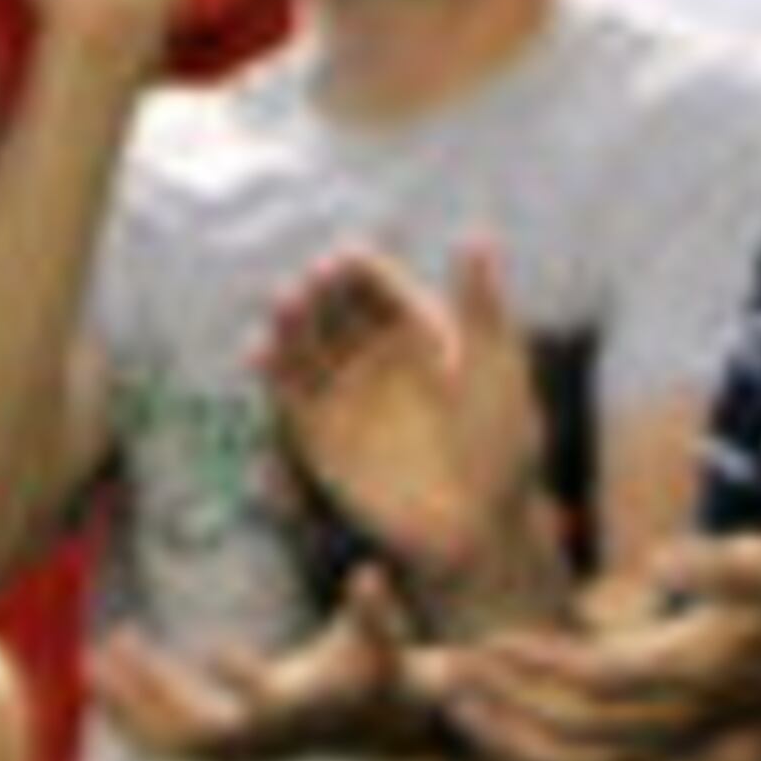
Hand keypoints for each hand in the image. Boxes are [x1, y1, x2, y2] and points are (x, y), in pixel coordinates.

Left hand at [86, 570, 420, 760]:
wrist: (378, 725)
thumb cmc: (377, 668)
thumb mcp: (383, 639)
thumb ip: (375, 613)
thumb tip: (368, 574)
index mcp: (300, 710)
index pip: (269, 704)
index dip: (245, 679)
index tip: (216, 649)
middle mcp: (265, 742)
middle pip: (201, 728)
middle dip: (156, 690)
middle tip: (113, 643)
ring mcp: (243, 757)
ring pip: (175, 743)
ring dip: (131, 707)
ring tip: (92, 662)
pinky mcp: (227, 759)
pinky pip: (169, 749)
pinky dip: (133, 723)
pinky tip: (101, 689)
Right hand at [263, 231, 547, 605]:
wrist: (479, 524)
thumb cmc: (500, 444)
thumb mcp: (497, 365)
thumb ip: (481, 305)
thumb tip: (474, 236)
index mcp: (416, 327)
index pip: (372, 281)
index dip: (353, 267)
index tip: (342, 261)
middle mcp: (374, 356)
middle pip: (331, 308)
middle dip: (314, 292)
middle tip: (307, 285)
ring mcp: (346, 397)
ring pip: (304, 347)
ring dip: (286, 325)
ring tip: (279, 309)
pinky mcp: (322, 440)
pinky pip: (288, 400)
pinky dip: (272, 376)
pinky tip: (259, 354)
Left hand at [427, 532, 760, 760]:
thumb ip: (723, 565)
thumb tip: (661, 559)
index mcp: (683, 679)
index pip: (596, 679)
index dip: (538, 664)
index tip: (489, 640)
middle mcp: (664, 726)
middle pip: (570, 733)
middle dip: (507, 707)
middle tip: (449, 674)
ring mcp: (655, 748)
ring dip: (509, 745)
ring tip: (457, 706)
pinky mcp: (646, 754)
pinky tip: (491, 732)